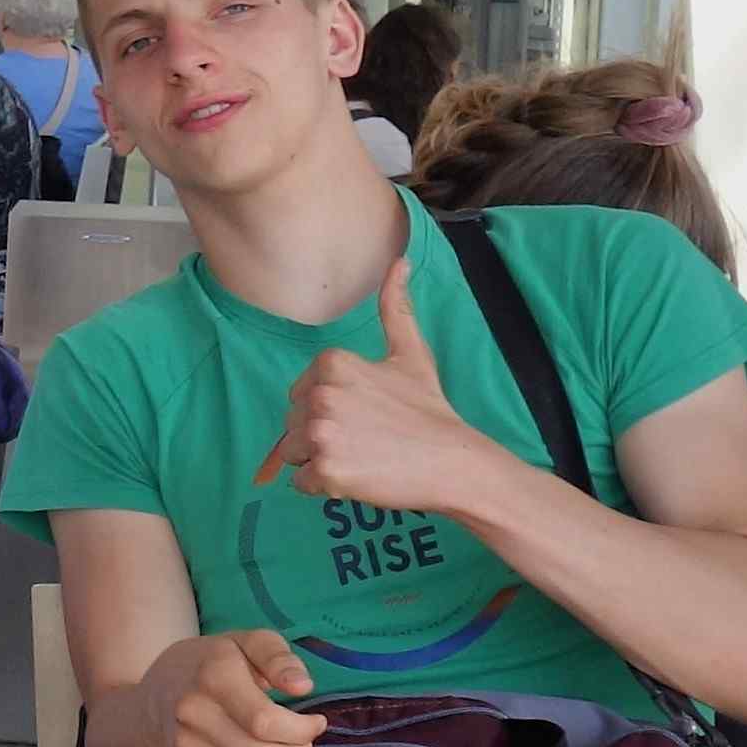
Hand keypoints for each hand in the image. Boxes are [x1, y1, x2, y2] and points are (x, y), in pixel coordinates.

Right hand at [153, 627, 325, 746]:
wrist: (154, 693)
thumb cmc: (212, 664)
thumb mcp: (246, 642)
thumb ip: (278, 657)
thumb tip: (303, 687)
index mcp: (213, 677)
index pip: (266, 722)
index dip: (303, 729)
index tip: (315, 722)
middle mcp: (193, 715)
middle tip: (300, 738)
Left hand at [253, 257, 502, 514]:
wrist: (454, 460)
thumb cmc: (428, 409)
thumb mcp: (410, 353)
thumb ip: (395, 309)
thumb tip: (399, 261)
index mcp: (331, 363)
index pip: (300, 395)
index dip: (328, 410)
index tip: (365, 415)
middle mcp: (319, 393)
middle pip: (292, 424)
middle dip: (322, 436)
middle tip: (367, 439)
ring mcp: (320, 433)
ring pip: (293, 454)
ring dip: (320, 461)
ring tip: (362, 456)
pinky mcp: (325, 469)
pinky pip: (302, 483)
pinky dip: (325, 486)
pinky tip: (359, 476)